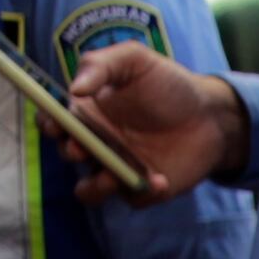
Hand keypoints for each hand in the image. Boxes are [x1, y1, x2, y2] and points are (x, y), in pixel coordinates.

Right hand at [62, 44, 239, 203]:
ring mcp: (117, 168)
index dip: (47, 123)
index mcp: (87, 113)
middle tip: (82, 146)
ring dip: (94, 188)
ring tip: (111, 176)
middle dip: (70, 152)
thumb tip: (74, 89)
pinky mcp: (141, 188)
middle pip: (67, 154)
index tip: (54, 122)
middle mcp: (96, 143)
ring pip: (89, 191)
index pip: (53, 121)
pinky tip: (162, 179)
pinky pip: (132, 198)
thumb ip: (100, 65)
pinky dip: (143, 192)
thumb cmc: (169, 84)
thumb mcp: (134, 60)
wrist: (211, 114)